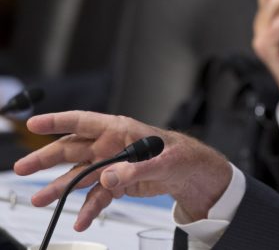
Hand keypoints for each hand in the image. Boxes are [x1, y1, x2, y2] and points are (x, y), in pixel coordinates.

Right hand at [13, 111, 230, 229]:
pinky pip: (96, 196)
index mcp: (121, 130)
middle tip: (22, 167)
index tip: (34, 123)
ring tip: (39, 201)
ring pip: (79, 175)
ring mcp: (111, 165)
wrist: (194, 173)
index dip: (58, 121)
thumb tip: (108, 177)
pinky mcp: (117, 183)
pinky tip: (81, 220)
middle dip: (46, 158)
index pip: (84, 121)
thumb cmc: (182, 155)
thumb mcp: (163, 161)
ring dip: (59, 188)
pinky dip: (88, 208)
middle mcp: (111, 145)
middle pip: (72, 149)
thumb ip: (135, 170)